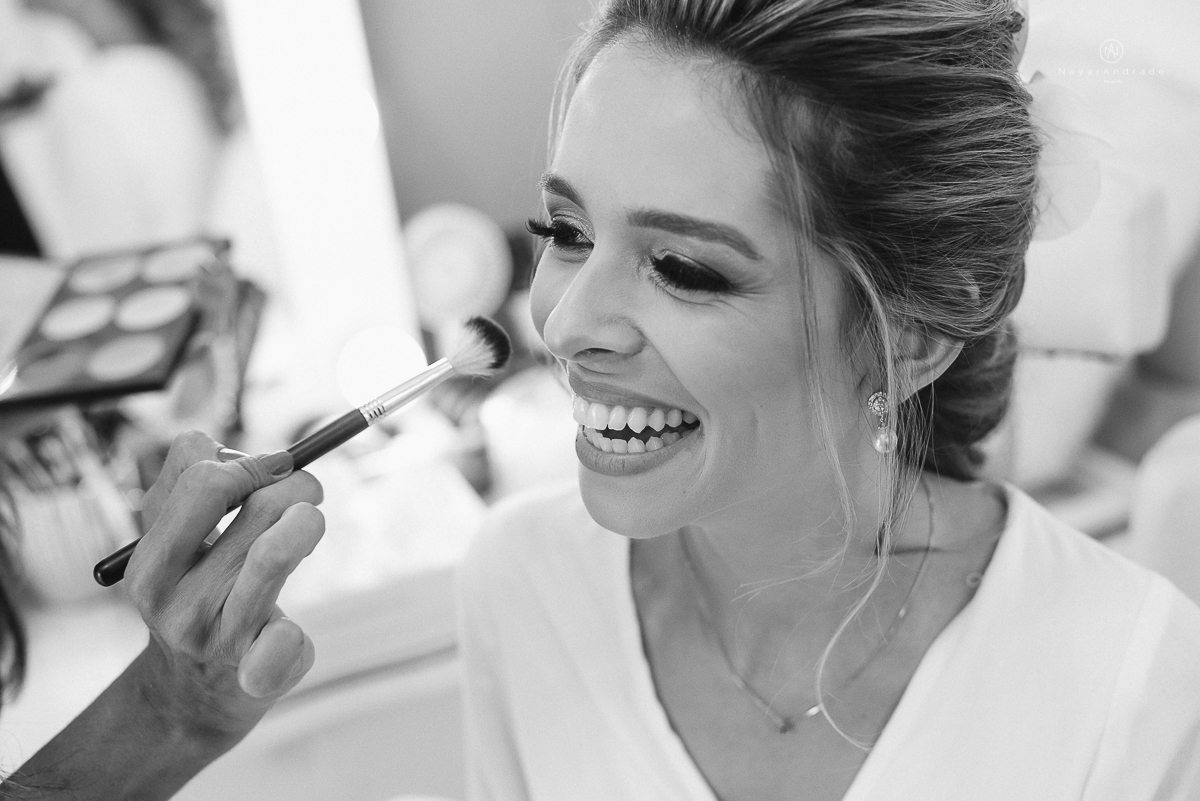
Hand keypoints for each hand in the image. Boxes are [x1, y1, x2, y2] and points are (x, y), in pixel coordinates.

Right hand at [124, 431, 324, 742]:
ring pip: (275, 553)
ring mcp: (217, 639)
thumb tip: (222, 445)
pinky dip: (296, 635)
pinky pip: (289, 641)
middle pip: (258, 506)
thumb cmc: (195, 596)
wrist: (190, 698)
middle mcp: (177, 603)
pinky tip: (286, 632)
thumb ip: (187, 485)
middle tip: (307, 491)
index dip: (252, 462)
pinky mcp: (257, 673)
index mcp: (150, 565)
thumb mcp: (172, 544)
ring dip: (307, 523)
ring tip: (309, 522)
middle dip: (297, 482)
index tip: (272, 470)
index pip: (205, 478)